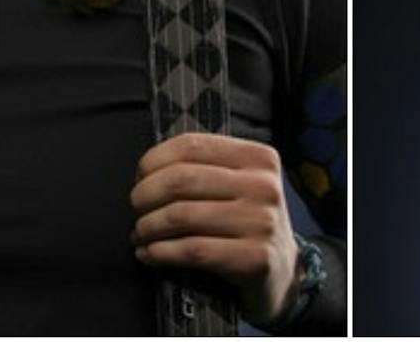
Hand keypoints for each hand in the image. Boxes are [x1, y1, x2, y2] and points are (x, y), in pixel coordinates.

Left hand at [130, 133, 300, 324]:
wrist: (283, 273)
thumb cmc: (246, 223)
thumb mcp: (237, 185)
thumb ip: (203, 168)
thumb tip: (145, 171)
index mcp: (258, 157)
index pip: (191, 145)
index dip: (153, 161)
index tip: (140, 179)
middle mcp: (264, 185)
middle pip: (181, 179)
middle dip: (145, 196)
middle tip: (136, 210)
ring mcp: (263, 223)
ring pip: (182, 215)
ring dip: (148, 227)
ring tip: (139, 235)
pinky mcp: (256, 259)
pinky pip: (193, 250)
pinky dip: (160, 252)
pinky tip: (149, 255)